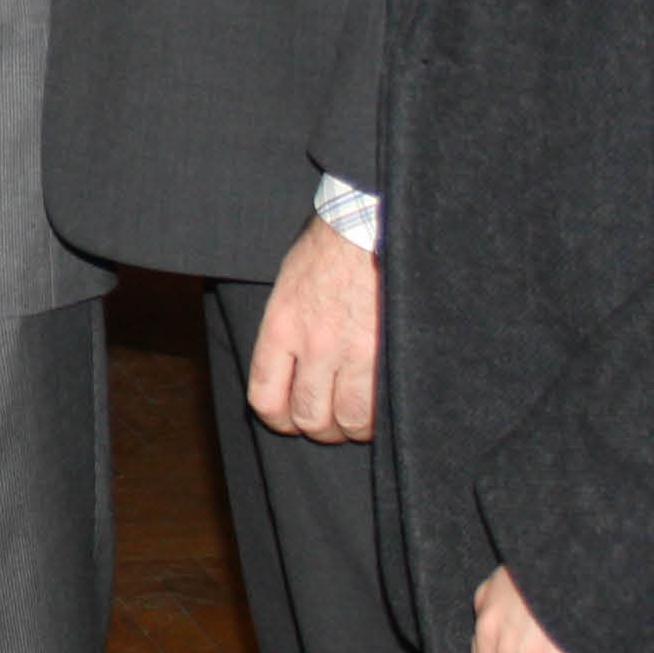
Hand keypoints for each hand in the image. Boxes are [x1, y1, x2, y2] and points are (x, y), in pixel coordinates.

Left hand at [247, 213, 379, 442]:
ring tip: (359, 416)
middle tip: (332, 419)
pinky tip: (383, 407)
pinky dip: (381, 417)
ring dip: (353, 427)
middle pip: (309, 417)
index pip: (265, 398)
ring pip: (348, 420)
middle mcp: (313, 344)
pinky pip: (381, 407)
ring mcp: (353, 350)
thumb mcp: (287, 287)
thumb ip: (286, 331)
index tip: (291, 418)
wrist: (367, 224)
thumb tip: (290, 372)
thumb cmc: (327, 250)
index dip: (279, 419)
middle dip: (320, 428)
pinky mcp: (388, 352)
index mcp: (280, 327)